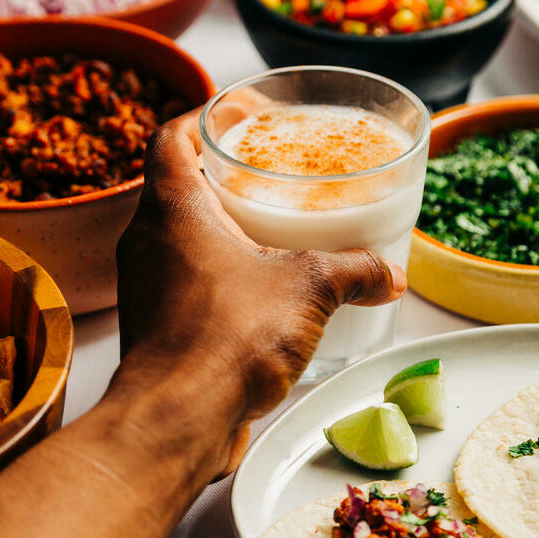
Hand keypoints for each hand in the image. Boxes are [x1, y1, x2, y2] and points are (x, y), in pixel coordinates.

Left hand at [112, 105, 407, 477]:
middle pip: (178, 189)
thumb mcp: (309, 289)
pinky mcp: (158, 329)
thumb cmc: (227, 338)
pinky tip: (262, 298)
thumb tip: (391, 275)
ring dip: (222, 234)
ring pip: (182, 242)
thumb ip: (355, 270)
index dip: (204, 118)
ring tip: (272, 237)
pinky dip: (220, 280)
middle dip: (223, 180)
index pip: (171, 138)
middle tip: (268, 178)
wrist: (176, 421)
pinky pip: (187, 286)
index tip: (238, 116)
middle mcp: (147, 243)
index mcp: (172, 209)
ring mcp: (146, 288)